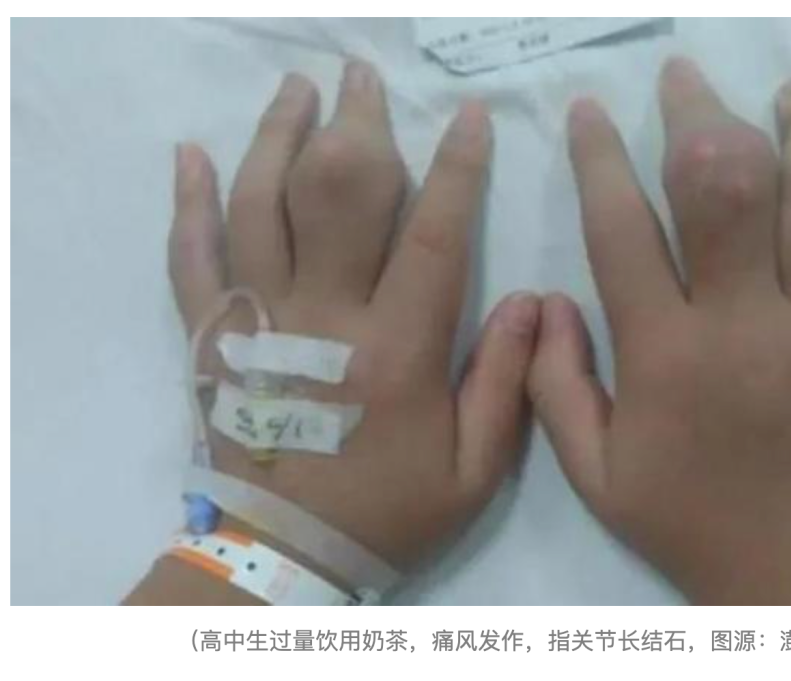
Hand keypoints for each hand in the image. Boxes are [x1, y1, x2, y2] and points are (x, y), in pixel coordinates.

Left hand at [169, 62, 538, 570]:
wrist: (285, 554)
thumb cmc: (389, 510)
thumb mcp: (474, 470)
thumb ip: (507, 384)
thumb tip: (534, 300)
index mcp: (397, 349)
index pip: (433, 234)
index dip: (455, 169)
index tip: (467, 117)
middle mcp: (324, 318)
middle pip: (338, 195)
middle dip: (357, 125)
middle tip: (362, 76)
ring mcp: (259, 321)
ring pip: (261, 206)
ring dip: (278, 137)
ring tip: (297, 89)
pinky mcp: (213, 336)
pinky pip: (191, 258)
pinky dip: (188, 203)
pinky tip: (192, 155)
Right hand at [529, 57, 790, 603]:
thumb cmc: (697, 527)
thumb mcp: (597, 476)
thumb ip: (553, 387)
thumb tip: (542, 298)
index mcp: (667, 359)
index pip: (621, 226)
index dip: (599, 156)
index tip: (591, 112)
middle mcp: (751, 328)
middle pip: (727, 184)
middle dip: (697, 112)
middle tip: (684, 80)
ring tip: (785, 94)